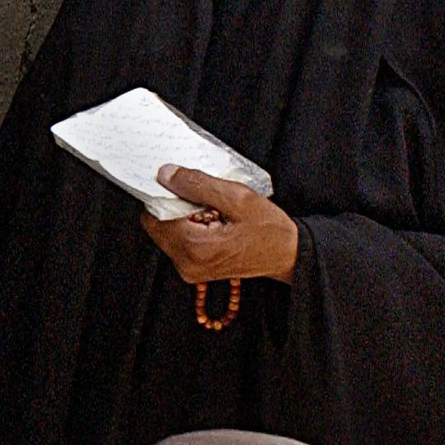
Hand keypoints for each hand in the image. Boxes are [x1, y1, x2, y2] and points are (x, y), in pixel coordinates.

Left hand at [141, 165, 300, 284]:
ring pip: (164, 232)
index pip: (155, 214)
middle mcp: (186, 263)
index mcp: (195, 247)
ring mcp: (188, 269)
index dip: (164, 195)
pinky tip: (210, 221)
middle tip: (200, 197)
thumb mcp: (239, 198)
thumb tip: (165, 174)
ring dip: (180, 217)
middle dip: (172, 206)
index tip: (180, 183)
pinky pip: (176, 241)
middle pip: (156, 224)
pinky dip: (186, 227)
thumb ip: (198, 185)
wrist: (288, 255)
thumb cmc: (270, 230)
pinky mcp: (192, 269)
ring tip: (210, 211)